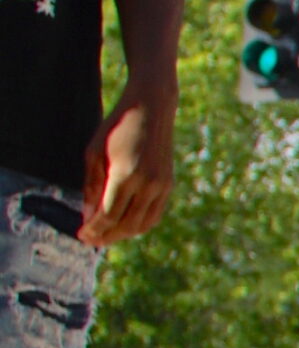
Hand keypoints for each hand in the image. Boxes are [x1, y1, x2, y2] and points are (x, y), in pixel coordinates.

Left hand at [80, 86, 174, 246]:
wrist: (151, 109)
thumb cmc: (117, 127)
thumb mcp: (94, 153)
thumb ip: (91, 187)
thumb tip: (88, 216)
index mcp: (126, 175)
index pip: (108, 216)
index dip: (93, 230)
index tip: (81, 235)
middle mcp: (148, 184)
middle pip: (126, 225)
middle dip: (106, 236)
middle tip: (90, 239)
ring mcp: (162, 185)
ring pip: (142, 224)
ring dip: (123, 234)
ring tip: (106, 234)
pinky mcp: (168, 184)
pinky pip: (154, 215)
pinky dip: (139, 225)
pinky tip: (124, 223)